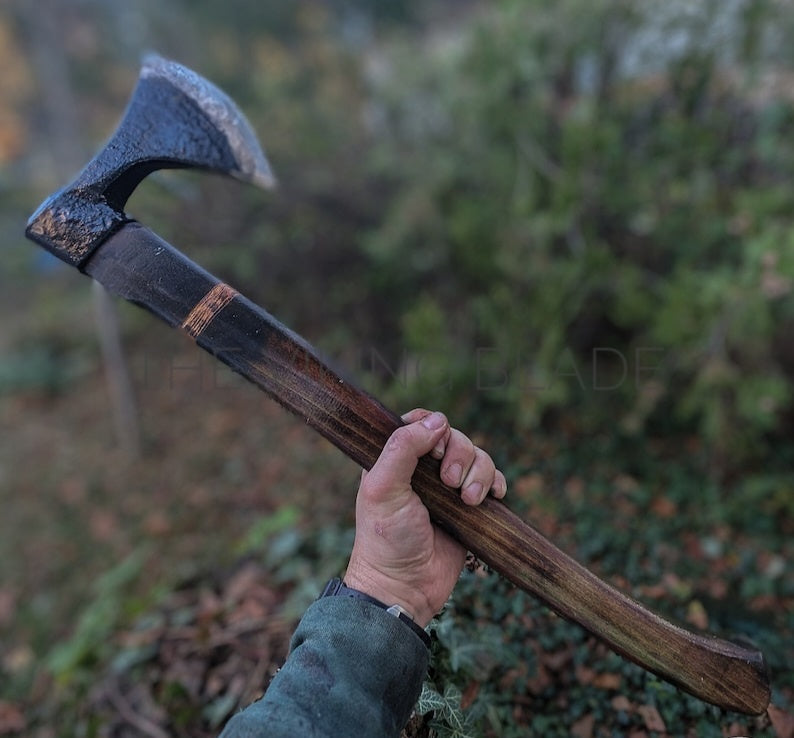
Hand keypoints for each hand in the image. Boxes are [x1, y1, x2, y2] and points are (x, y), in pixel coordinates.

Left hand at [344, 409, 506, 626]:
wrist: (406, 588)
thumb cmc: (385, 539)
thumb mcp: (383, 488)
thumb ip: (403, 449)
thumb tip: (438, 420)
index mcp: (396, 459)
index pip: (420, 421)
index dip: (433, 428)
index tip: (434, 450)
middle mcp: (423, 469)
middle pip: (455, 437)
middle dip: (460, 455)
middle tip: (449, 483)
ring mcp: (448, 488)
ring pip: (478, 457)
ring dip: (480, 473)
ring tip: (469, 501)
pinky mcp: (469, 508)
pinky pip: (492, 480)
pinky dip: (496, 483)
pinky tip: (491, 498)